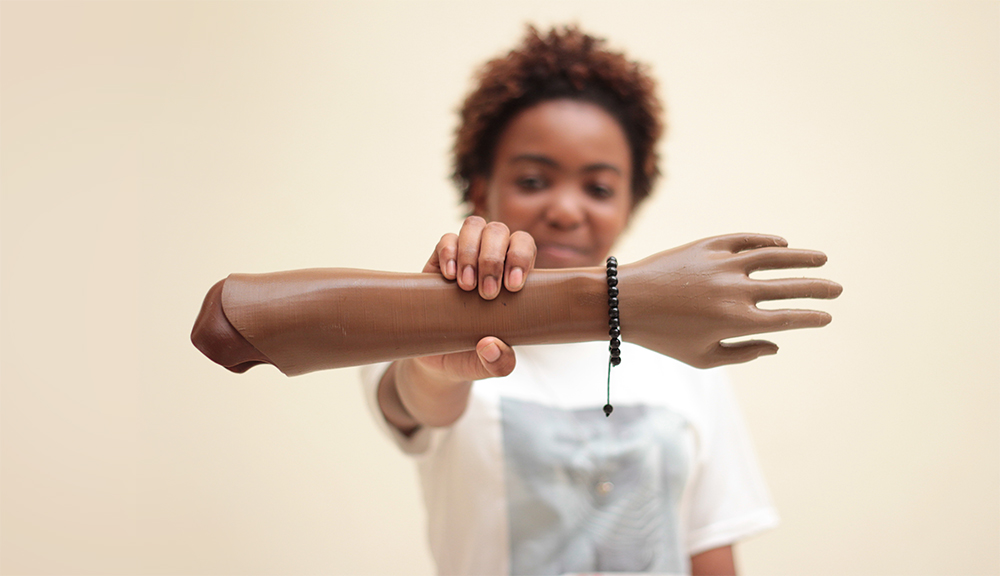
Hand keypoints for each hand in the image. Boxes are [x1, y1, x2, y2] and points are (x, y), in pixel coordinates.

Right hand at [413, 216, 535, 380]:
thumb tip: (490, 346)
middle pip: (500, 231)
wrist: (435, 361)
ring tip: (465, 286)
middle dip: (494, 257)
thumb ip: (498, 362)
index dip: (521, 257)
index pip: (525, 246)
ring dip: (471, 252)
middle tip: (486, 293)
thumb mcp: (488, 366)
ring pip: (474, 226)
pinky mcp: (439, 260)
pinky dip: (448, 252)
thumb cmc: (472, 357)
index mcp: (513, 277)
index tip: (512, 286)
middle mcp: (492, 259)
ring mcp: (465, 256)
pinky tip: (448, 276)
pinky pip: (446, 239)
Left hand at [622, 233, 842, 368]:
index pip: (787, 318)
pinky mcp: (707, 246)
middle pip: (789, 287)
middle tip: (837, 289)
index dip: (811, 317)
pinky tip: (782, 244)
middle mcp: (736, 291)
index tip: (827, 316)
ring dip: (801, 258)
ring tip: (821, 259)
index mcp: (737, 322)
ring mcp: (722, 265)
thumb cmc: (662, 336)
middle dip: (818, 288)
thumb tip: (776, 344)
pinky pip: (745, 240)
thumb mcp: (702, 358)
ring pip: (773, 257)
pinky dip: (767, 241)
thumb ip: (743, 354)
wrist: (624, 301)